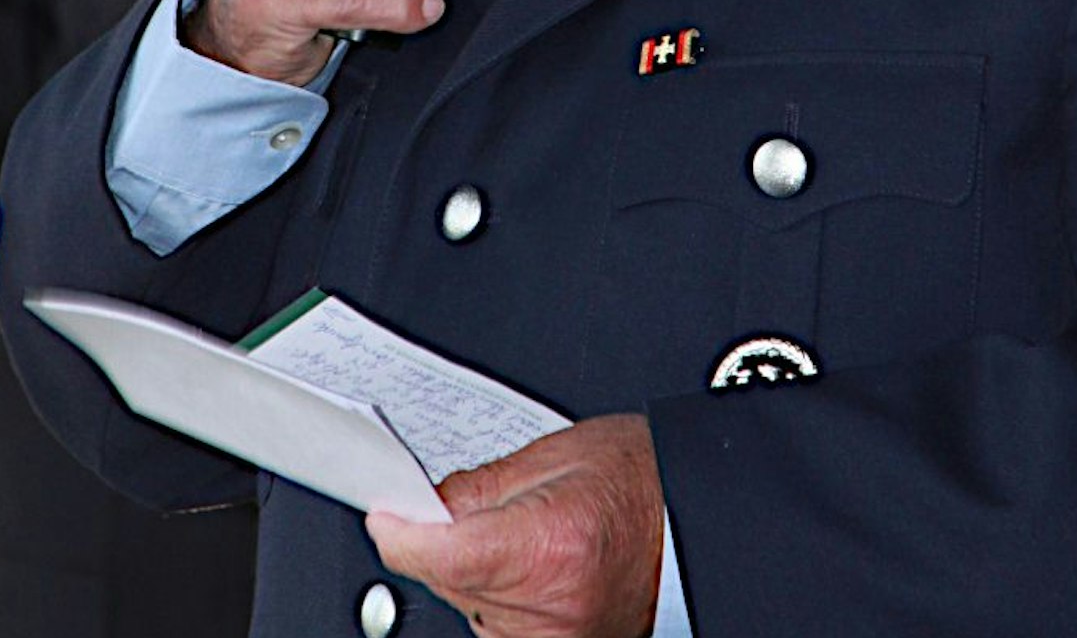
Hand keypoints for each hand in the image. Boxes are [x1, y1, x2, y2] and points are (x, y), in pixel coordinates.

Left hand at [367, 415, 664, 637]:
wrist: (691, 521)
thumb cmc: (637, 479)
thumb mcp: (554, 455)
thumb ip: (479, 486)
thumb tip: (420, 505)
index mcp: (549, 545)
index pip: (443, 554)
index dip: (403, 533)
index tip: (385, 518)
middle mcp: (550, 608)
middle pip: (452, 581)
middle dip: (444, 545)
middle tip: (472, 511)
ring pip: (470, 609)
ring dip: (474, 576)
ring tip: (524, 538)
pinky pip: (498, 629)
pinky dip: (498, 600)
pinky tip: (530, 571)